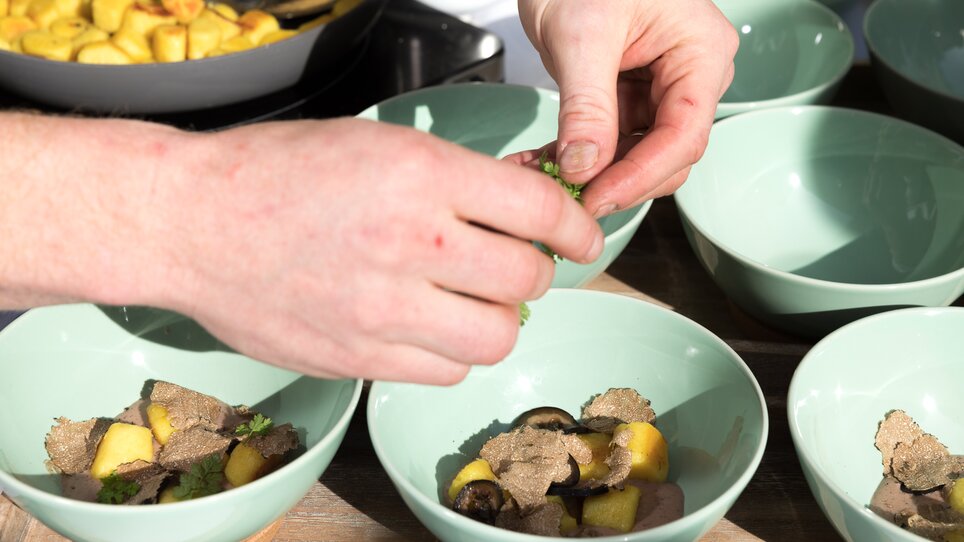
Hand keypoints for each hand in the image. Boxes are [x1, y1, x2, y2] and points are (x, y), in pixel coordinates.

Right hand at [158, 118, 602, 383]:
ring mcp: (386, 309)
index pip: (541, 212)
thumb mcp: (377, 144)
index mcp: (422, 175)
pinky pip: (447, 370)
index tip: (582, 237)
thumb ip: (455, 179)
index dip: (577, 228)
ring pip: (496, 335)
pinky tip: (428, 326)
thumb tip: (524, 206)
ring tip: (471, 299)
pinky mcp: (361, 358)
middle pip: (529, 279)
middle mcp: (413, 243)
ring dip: (497, 317)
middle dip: (532, 270)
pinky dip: (452, 351)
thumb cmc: (277, 172)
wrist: (192, 222)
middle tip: (509, 261)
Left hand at [512, 0, 737, 216]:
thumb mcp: (581, 36)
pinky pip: (607, 140)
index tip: (597, 198)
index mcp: (700, 53)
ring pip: (633, 155)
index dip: (640, 175)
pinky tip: (539, 165)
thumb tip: (584, 167)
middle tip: (571, 201)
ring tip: (543, 180)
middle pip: (665, 154)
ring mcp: (657, 88)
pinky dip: (573, 156)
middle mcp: (689, 76)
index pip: (683, 135)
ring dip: (588, 174)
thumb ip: (586, 106)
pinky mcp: (626, 96)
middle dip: (617, 181)